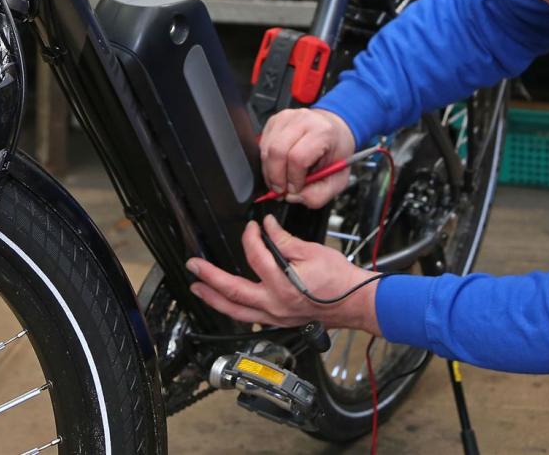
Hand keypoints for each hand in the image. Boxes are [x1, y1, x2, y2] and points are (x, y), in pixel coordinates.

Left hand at [186, 215, 380, 333]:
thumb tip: (267, 227)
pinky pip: (249, 318)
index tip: (253, 227)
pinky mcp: (279, 322)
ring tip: (198, 288)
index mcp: (283, 284)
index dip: (251, 237)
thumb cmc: (339, 280)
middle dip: (209, 278)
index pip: (256, 257)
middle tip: (193, 267)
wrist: (355, 302)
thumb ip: (285, 241)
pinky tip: (226, 303)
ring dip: (214, 298)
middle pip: (233, 292)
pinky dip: (234, 310)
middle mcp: (275, 305)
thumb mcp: (313, 252)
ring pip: (236, 311)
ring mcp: (276, 317)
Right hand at [260, 108, 354, 207]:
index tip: (295, 189)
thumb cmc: (335, 152)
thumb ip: (318, 195)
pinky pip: (262, 145)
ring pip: (266, 149)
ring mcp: (286, 118)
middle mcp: (303, 120)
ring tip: (280, 180)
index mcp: (323, 132)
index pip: (298, 158)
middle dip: (276, 177)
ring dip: (269, 171)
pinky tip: (279, 166)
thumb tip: (293, 197)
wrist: (334, 129)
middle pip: (277, 151)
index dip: (293, 179)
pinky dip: (267, 162)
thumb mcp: (337, 179)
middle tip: (282, 190)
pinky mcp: (274, 120)